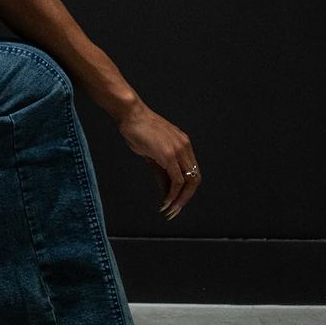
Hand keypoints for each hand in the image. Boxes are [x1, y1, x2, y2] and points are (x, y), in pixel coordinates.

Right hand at [115, 101, 201, 220]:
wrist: (130, 114)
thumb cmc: (137, 129)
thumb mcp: (152, 152)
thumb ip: (161, 171)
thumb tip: (166, 190)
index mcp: (183, 144)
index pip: (192, 172)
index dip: (186, 189)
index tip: (176, 200)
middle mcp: (185, 147)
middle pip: (195, 179)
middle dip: (186, 198)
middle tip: (175, 210)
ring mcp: (178, 151)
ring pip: (188, 182)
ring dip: (180, 200)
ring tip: (170, 211)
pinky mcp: (169, 155)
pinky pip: (177, 181)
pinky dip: (172, 195)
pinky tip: (165, 202)